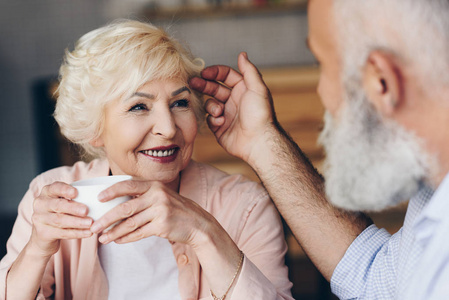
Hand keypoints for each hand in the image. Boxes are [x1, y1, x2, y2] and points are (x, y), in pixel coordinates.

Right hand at [30, 182, 92, 256]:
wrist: (44, 236)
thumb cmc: (60, 213)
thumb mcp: (64, 202)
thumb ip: (75, 198)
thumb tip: (99, 198)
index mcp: (47, 192)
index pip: (55, 188)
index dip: (65, 190)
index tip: (76, 193)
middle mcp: (41, 204)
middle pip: (57, 205)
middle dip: (73, 208)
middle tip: (86, 210)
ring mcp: (39, 219)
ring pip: (59, 220)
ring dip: (77, 222)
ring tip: (90, 223)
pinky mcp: (43, 233)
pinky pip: (62, 233)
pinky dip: (77, 233)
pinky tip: (88, 233)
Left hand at [90, 180, 217, 247]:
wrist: (197, 223)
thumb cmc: (175, 209)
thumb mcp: (161, 196)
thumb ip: (143, 196)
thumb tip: (115, 204)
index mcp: (154, 185)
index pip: (128, 185)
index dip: (111, 191)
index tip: (98, 198)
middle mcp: (157, 196)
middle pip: (125, 207)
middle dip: (106, 218)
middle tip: (93, 226)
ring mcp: (160, 211)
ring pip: (130, 223)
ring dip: (113, 232)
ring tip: (101, 238)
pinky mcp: (162, 226)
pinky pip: (139, 233)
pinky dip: (126, 238)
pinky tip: (117, 241)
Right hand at [189, 52, 277, 163]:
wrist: (258, 141)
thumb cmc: (260, 114)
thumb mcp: (257, 88)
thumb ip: (249, 70)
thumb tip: (242, 54)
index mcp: (243, 89)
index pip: (225, 75)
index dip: (214, 72)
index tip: (204, 73)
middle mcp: (234, 100)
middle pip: (214, 88)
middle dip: (203, 85)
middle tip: (192, 83)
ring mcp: (226, 114)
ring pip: (210, 103)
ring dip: (212, 106)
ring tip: (219, 112)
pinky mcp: (220, 128)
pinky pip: (210, 119)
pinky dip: (214, 119)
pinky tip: (221, 122)